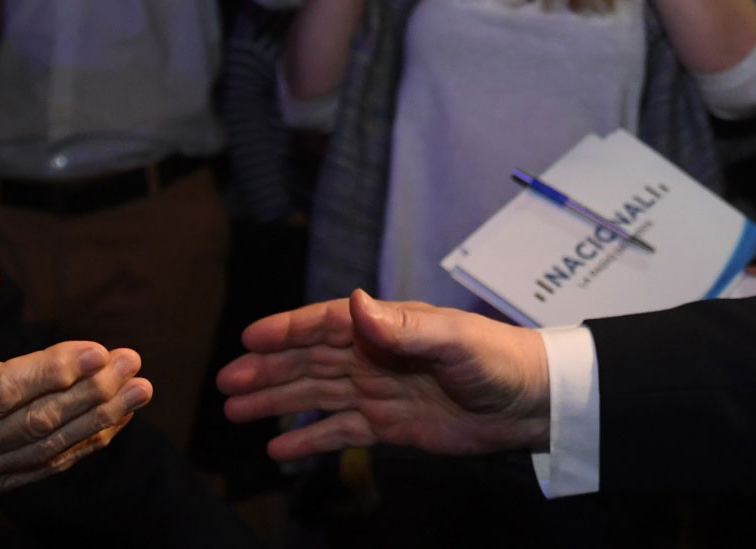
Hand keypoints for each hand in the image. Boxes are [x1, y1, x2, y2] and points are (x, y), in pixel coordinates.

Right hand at [0, 267, 148, 521]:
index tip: (98, 349)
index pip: (1, 390)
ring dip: (100, 418)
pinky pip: (45, 467)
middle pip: (34, 420)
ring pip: (47, 447)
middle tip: (131, 361)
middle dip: (90, 390)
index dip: (52, 371)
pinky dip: (85, 445)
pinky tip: (115, 421)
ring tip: (139, 389)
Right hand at [217, 290, 550, 460]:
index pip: (325, 324)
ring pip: (315, 396)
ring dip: (277, 403)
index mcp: (385, 327)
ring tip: (236, 413)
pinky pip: (340, 433)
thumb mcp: (452, 340)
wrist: (530, 402)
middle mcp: (374, 356)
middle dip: (267, 370)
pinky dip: (310, 441)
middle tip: (226, 384)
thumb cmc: (496, 359)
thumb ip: (402, 328)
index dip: (286, 331)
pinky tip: (279, 452)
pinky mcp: (389, 425)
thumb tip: (357, 304)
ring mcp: (378, 390)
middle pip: (309, 362)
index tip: (248, 338)